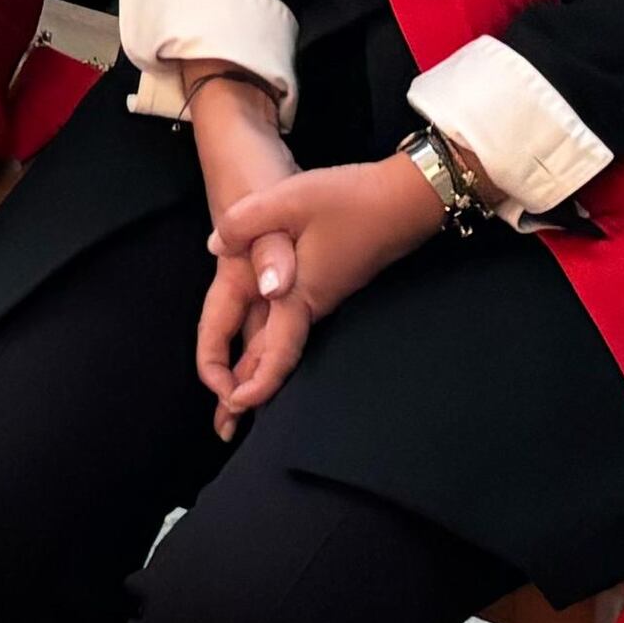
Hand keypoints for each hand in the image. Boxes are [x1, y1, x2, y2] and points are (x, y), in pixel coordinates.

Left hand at [199, 156, 442, 435]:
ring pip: (285, 341)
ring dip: (259, 366)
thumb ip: (248, 222)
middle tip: (225, 423)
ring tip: (235, 392)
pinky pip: (295, 323)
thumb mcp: (291, 200)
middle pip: (278, 357)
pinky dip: (274, 342)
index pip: (276, 353)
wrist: (407, 199)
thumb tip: (216, 247)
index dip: (255, 385)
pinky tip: (263, 339)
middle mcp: (313, 303)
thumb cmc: (351, 200)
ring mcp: (324, 294)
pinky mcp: (330, 280)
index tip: (233, 405)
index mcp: (300, 294)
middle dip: (251, 390)